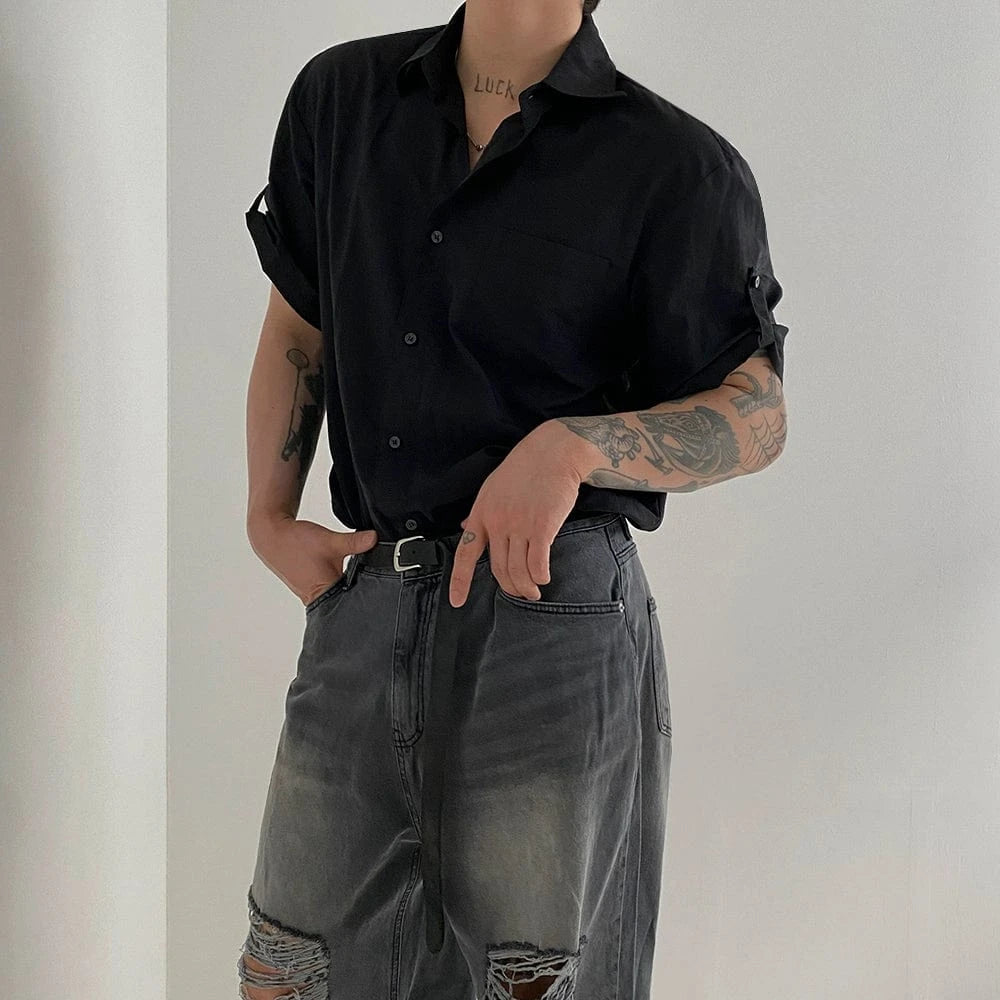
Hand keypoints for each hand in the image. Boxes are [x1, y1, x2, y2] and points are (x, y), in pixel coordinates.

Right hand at [248, 515, 378, 606]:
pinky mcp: (313, 588)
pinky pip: (334, 592)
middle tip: (383, 600)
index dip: (368, 605)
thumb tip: (375, 538)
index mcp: (324, 593)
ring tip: (373, 591)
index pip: (351, 607)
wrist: (273, 537)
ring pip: (340, 599)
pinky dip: (343, 587)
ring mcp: (314, 596)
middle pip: (347, 605)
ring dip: (352, 593)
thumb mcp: (329, 541)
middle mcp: (319, 599)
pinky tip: (354, 581)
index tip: (383, 604)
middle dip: (362, 601)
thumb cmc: (297, 542)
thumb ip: (354, 542)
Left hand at [449, 421, 583, 607]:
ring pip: (518, 570)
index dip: (460, 581)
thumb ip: (479, 512)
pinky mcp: (542, 527)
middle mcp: (497, 522)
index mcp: (482, 513)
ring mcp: (519, 525)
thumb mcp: (492, 488)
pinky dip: (540, 575)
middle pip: (498, 569)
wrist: (554, 452)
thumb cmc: (525, 468)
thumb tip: (465, 526)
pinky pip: (538, 563)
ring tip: (533, 592)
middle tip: (520, 594)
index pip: (465, 553)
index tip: (457, 601)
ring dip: (526, 587)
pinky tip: (544, 577)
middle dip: (510, 587)